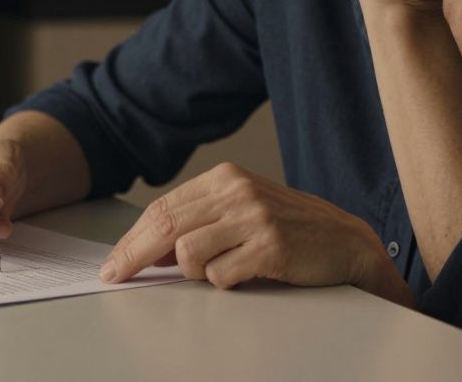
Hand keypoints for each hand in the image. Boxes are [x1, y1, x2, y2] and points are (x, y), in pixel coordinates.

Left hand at [100, 163, 394, 293]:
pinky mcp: (270, 247)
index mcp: (225, 178)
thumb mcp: (242, 211)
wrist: (347, 242)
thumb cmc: (290, 230)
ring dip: (195, 273)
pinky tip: (246, 275)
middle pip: (165, 226)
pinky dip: (225, 283)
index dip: (133, 238)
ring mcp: (253, 218)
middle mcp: (236, 191)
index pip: (163, 208)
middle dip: (134, 255)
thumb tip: (148, 251)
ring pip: (188, 253)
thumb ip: (200, 222)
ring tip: (220, 271)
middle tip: (116, 276)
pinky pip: (221, 275)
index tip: (115, 262)